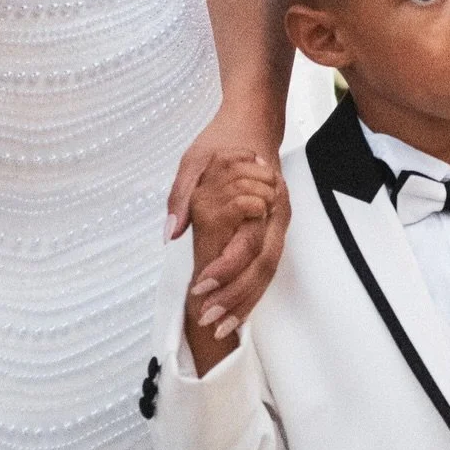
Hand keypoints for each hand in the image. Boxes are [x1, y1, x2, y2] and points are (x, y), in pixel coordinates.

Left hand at [187, 154, 279, 341]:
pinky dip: (250, 292)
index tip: (200, 287)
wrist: (254, 121)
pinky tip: (234, 313)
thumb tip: (170, 234)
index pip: (246, 245)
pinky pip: (265, 267)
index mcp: (262, 198)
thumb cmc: (222, 140)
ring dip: (245, 302)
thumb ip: (181, 198)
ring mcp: (279, 225)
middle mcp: (277, 216)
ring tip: (222, 329)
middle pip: (262, 268)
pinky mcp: (274, 230)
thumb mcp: (193, 162)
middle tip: (209, 321)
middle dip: (236, 298)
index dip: (225, 270)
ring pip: (267, 273)